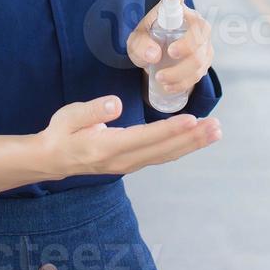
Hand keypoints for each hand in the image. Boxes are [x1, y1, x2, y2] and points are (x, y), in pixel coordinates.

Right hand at [38, 95, 219, 178]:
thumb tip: (115, 104)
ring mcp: (128, 165)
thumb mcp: (68, 117)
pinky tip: (196, 139)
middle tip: (216, 127)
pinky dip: (181, 147)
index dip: (170, 129)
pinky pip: (161, 156)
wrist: (52, 160)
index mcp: (106, 147)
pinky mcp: (132, 162)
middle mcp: (122, 160)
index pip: (144, 137)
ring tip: (215, 132)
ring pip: (165, 155)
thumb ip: (92, 111)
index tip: (192, 119)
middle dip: (192, 138)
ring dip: (192, 144)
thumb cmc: (61, 134)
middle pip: (162, 150)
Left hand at [125, 0, 214, 100]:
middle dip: (187, 45)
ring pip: (201, 56)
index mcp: (174, 7)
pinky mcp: (206, 58)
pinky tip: (169, 86)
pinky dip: (184, 82)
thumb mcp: (136, 42)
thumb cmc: (147, 42)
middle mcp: (193, 20)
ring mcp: (204, 40)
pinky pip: (200, 71)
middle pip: (201, 28)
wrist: (159, 60)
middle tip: (170, 53)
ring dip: (180, 71)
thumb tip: (154, 54)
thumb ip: (140, 45)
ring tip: (160, 78)